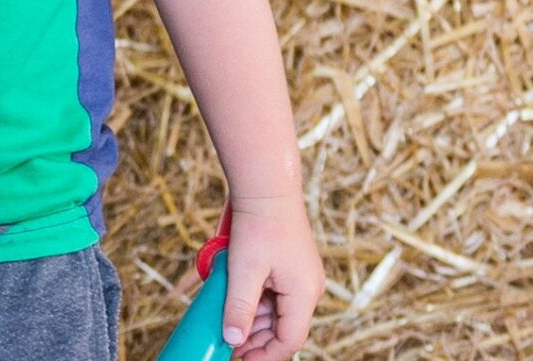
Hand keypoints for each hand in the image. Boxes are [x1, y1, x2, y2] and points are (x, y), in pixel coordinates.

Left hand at [221, 192, 322, 359]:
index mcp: (304, 294)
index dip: (265, 355)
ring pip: (276, 312)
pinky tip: (232, 301)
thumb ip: (239, 307)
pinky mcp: (289, 268)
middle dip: (255, 338)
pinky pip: (273, 295)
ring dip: (251, 319)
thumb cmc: (258, 226)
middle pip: (282, 328)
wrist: (266, 188)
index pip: (289, 340)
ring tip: (225, 323)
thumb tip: (233, 339)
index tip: (240, 359)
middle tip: (227, 343)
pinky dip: (254, 301)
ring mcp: (300, 278)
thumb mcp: (244, 271)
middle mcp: (307, 289)